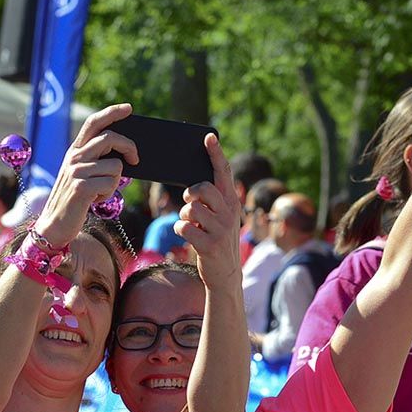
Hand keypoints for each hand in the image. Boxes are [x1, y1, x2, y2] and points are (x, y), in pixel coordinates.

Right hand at [34, 104, 137, 246]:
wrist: (55, 224)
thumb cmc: (75, 199)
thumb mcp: (83, 175)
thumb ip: (98, 160)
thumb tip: (127, 153)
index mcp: (75, 150)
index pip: (94, 123)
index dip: (112, 113)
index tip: (129, 108)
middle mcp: (74, 157)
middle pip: (110, 138)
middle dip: (129, 147)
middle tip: (136, 160)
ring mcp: (77, 171)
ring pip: (116, 166)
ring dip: (114, 182)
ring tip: (100, 191)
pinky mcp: (81, 188)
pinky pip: (111, 184)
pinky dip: (108, 193)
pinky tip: (95, 199)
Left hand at [175, 134, 241, 286]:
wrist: (225, 274)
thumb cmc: (216, 240)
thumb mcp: (220, 218)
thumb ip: (212, 201)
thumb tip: (192, 186)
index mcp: (232, 202)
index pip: (224, 172)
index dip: (215, 154)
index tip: (208, 136)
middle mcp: (229, 213)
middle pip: (202, 188)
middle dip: (190, 194)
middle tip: (189, 203)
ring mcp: (221, 229)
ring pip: (191, 209)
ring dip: (184, 216)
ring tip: (191, 225)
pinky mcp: (209, 245)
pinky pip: (183, 227)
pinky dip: (180, 229)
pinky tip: (187, 235)